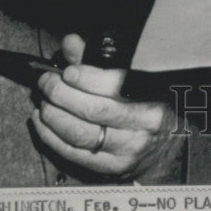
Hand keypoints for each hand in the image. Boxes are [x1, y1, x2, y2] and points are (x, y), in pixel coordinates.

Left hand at [32, 34, 183, 180]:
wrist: (168, 145)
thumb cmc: (148, 102)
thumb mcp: (131, 77)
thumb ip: (97, 59)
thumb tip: (70, 42)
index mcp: (153, 96)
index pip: (116, 86)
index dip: (87, 78)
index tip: (67, 71)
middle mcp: (143, 126)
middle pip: (93, 111)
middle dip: (62, 94)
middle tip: (47, 82)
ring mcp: (127, 150)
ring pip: (80, 134)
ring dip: (53, 116)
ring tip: (43, 100)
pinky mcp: (111, 168)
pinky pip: (73, 153)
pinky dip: (51, 136)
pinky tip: (41, 121)